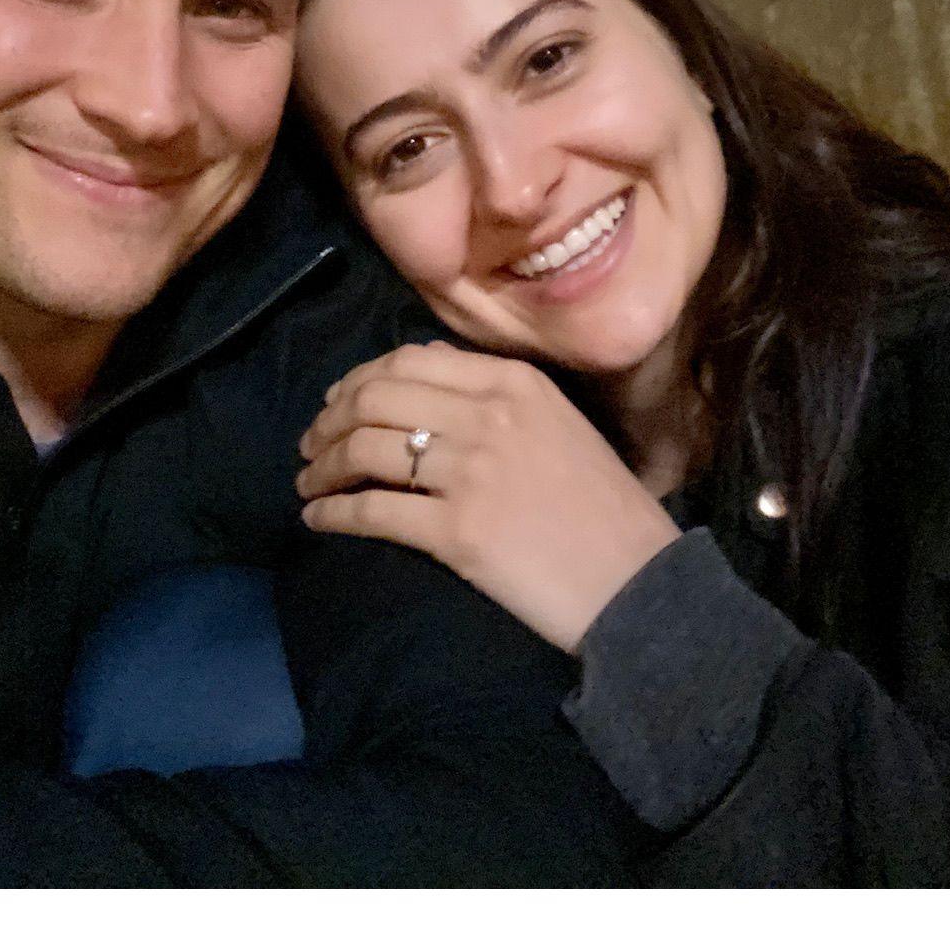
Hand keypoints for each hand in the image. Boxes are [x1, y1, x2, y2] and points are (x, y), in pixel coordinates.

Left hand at [296, 341, 681, 653]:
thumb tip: (421, 371)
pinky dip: (333, 513)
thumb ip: (497, 395)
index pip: (408, 361)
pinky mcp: (458, 532)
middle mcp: (489, 415)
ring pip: (364, 450)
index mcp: (514, 383)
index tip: (335, 404)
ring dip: (322, 467)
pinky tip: (318, 520)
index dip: (357, 380)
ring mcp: (471, 472)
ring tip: (308, 485)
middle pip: (375, 398)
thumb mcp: (559, 425)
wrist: (641, 588)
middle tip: (310, 446)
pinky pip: (372, 512)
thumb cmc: (605, 511)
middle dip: (329, 420)